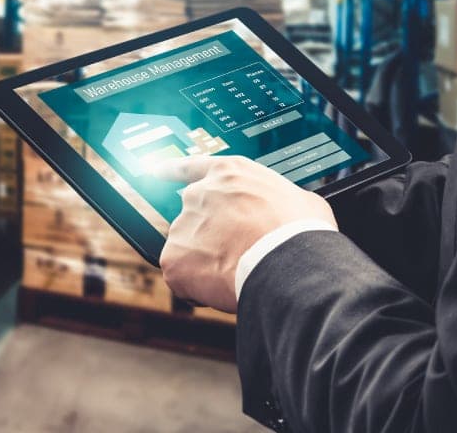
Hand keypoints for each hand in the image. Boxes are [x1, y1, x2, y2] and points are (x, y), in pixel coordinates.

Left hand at [154, 155, 336, 312]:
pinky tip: (224, 287)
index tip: (156, 171)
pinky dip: (196, 288)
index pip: (192, 167)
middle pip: (194, 219)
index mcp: (229, 174)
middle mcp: (199, 194)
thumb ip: (277, 200)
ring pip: (189, 251)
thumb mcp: (299, 199)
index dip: (173, 171)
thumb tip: (285, 211)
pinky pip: (181, 278)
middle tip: (238, 255)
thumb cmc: (301, 233)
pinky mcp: (173, 259)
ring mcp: (183, 225)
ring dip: (206, 264)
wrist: (288, 263)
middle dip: (209, 238)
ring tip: (239, 273)